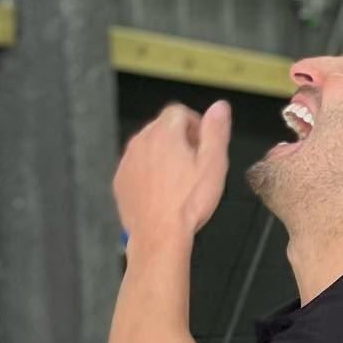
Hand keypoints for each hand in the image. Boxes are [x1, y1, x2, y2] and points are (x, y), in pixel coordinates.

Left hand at [114, 101, 230, 242]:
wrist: (159, 235)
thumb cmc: (187, 204)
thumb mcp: (213, 165)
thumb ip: (216, 131)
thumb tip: (220, 107)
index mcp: (165, 134)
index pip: (179, 111)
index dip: (195, 124)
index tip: (203, 144)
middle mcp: (141, 141)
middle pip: (162, 127)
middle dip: (180, 139)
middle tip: (194, 165)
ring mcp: (128, 161)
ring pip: (149, 146)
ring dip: (164, 156)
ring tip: (179, 181)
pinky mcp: (121, 179)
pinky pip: (137, 166)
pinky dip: (149, 173)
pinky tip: (163, 192)